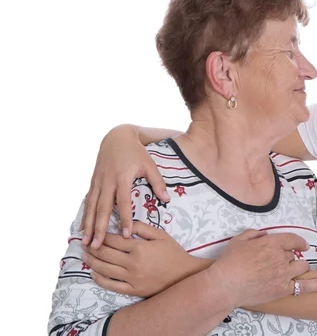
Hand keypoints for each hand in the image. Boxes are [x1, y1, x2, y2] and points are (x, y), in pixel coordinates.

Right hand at [82, 124, 169, 248]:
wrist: (117, 137)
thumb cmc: (136, 152)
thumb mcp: (150, 165)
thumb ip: (158, 182)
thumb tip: (166, 200)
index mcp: (122, 178)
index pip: (123, 203)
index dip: (124, 220)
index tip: (126, 235)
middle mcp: (107, 182)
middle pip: (102, 209)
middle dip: (99, 229)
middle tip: (98, 246)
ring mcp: (98, 182)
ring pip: (91, 207)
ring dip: (88, 226)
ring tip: (87, 242)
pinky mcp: (93, 182)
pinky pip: (88, 201)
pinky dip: (85, 215)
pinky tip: (83, 228)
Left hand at [83, 222, 201, 297]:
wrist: (184, 275)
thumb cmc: (173, 253)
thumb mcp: (161, 235)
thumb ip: (143, 228)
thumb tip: (126, 224)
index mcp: (139, 248)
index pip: (113, 240)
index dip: (101, 236)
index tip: (94, 232)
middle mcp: (132, 263)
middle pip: (106, 254)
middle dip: (92, 248)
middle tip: (83, 243)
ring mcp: (132, 278)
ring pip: (105, 269)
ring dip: (92, 262)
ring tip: (85, 257)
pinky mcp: (133, 290)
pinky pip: (111, 285)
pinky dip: (100, 279)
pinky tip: (94, 273)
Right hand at [208, 230, 316, 307]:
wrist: (226, 284)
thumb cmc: (230, 262)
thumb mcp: (240, 239)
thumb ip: (255, 234)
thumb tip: (265, 236)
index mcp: (272, 243)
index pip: (292, 239)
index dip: (298, 242)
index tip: (301, 245)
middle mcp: (281, 257)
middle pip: (293, 255)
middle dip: (287, 257)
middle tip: (276, 263)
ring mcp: (284, 274)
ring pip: (301, 266)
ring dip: (298, 266)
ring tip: (290, 270)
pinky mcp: (283, 289)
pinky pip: (305, 286)